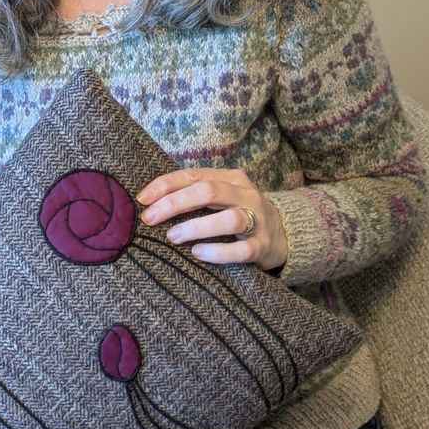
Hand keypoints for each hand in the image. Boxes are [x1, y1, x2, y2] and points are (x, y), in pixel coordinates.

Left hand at [136, 167, 287, 271]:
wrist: (285, 234)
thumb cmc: (240, 213)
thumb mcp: (221, 196)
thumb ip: (194, 194)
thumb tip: (150, 202)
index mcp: (231, 178)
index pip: (194, 175)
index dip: (165, 186)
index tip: (143, 199)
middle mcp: (246, 195)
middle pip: (208, 191)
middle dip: (175, 204)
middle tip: (150, 219)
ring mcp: (257, 220)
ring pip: (228, 219)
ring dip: (196, 227)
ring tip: (173, 237)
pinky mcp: (263, 246)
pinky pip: (241, 249)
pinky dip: (218, 252)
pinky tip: (198, 253)